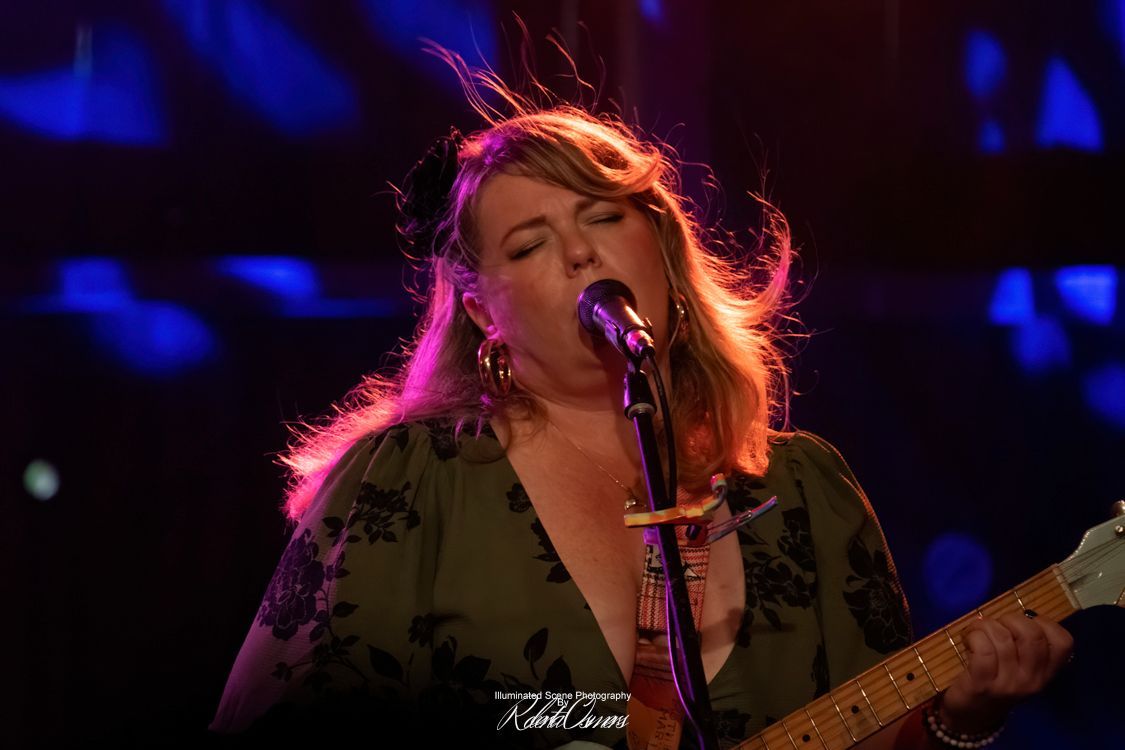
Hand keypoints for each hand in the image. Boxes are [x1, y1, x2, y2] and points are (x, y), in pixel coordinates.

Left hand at [939, 612, 1072, 733]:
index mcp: (1046, 673)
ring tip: (976, 631)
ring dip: (985, 626)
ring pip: (1003, 638)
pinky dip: (973, 636)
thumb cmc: (995, 678)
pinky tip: (968, 640)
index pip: (1063, 642)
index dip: (1043, 622)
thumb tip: (1018, 611)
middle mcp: (1033, 680)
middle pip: (1031, 634)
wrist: (971, 714)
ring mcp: (1009, 684)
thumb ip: (1024, 642)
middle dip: (1009, 619)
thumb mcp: (1019, 665)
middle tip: (995, 626)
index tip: (1023, 623)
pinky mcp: (983, 685)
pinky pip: (983, 650)